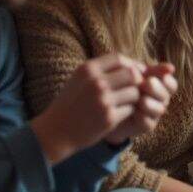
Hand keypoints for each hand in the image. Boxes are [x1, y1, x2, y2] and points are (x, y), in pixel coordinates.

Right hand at [30, 54, 144, 163]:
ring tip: (124, 103)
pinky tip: (119, 114)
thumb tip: (132, 64)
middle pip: (132, 74)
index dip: (131, 64)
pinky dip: (129, 112)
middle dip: (137, 82)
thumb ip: (101, 70)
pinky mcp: (109, 117)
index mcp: (87, 69)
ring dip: (134, 99)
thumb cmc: (71, 104)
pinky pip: (131, 109)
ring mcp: (103, 100)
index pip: (119, 58)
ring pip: (135, 92)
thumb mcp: (79, 80)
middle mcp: (95, 82)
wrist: (56, 132)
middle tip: (134, 90)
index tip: (134, 73)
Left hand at [104, 63, 176, 144]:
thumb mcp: (133, 75)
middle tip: (147, 84)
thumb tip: (171, 67)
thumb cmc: (121, 87)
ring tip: (141, 100)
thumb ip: (148, 70)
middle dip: (157, 89)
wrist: (104, 108)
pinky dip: (142, 117)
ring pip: (160, 109)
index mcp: (160, 86)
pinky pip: (149, 123)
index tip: (153, 76)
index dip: (166, 81)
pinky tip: (133, 112)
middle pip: (166, 95)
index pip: (171, 84)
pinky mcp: (147, 126)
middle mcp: (160, 100)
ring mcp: (154, 113)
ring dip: (151, 103)